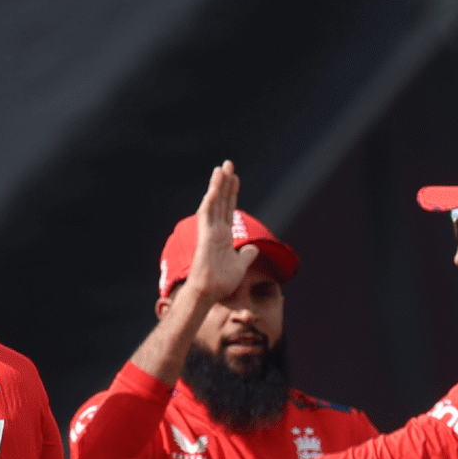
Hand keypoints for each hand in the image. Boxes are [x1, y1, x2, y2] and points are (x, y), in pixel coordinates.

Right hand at [183, 160, 254, 304]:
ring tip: (221, 168)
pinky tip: (213, 190)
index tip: (235, 178)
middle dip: (224, 183)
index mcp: (223, 236)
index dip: (232, 193)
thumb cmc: (221, 283)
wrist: (209, 294)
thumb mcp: (240, 266)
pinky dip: (209, 203)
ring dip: (216, 186)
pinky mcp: (205, 239)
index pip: (228, 209)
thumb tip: (252, 247)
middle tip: (228, 164)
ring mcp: (209, 233)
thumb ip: (246, 255)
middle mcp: (215, 231)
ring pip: (213, 204)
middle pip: (220, 201)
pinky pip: (206, 218)